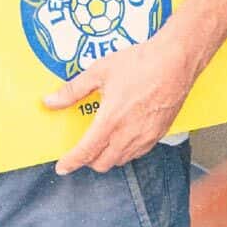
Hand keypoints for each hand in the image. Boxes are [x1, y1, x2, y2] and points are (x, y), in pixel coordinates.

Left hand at [45, 32, 203, 173]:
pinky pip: (139, 152)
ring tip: (104, 143)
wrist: (176, 60)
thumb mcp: (100, 71)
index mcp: (111, 120)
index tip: (62, 166)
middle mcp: (128, 134)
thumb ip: (73, 90)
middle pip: (103, 163)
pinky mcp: (160, 133)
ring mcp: (146, 136)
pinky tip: (125, 137)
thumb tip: (50, 101)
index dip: (71, 162)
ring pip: (122, 160)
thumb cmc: (141, 62)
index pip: (85, 152)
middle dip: (89, 161)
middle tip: (83, 149)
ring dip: (108, 157)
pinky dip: (127, 151)